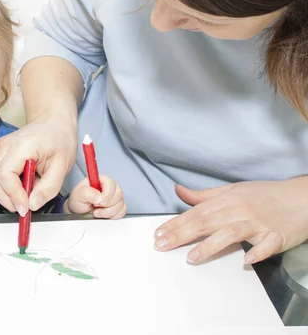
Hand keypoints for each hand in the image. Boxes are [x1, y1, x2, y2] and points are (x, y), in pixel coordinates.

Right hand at [0, 115, 76, 215]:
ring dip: (9, 194)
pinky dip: (8, 187)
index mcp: (21, 145)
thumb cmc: (59, 140)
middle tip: (27, 207)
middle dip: (9, 199)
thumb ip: (48, 188)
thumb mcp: (62, 166)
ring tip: (30, 188)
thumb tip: (32, 206)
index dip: (13, 195)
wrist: (53, 124)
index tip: (26, 209)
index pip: (5, 175)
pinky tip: (24, 182)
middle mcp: (4, 146)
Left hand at [65, 175, 126, 217]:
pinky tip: (104, 215)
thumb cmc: (79, 200)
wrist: (79, 211)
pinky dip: (114, 216)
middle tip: (96, 207)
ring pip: (121, 204)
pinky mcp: (117, 207)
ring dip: (109, 212)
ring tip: (97, 212)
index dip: (107, 194)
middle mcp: (110, 187)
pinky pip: (122, 211)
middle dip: (107, 205)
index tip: (100, 202)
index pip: (111, 183)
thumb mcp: (78, 194)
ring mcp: (114, 197)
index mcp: (101, 180)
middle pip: (118, 194)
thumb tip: (99, 197)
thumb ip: (87, 193)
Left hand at [153, 178, 307, 264]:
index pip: (195, 213)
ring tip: (192, 257)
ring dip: (210, 245)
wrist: (301, 196)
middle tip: (162, 246)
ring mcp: (258, 223)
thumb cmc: (265, 194)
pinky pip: (267, 244)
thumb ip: (204, 196)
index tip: (158, 234)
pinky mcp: (277, 235)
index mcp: (227, 200)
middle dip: (181, 234)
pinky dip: (258, 251)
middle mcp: (239, 210)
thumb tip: (179, 191)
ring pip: (230, 233)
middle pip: (206, 222)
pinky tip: (247, 259)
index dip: (175, 224)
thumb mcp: (232, 190)